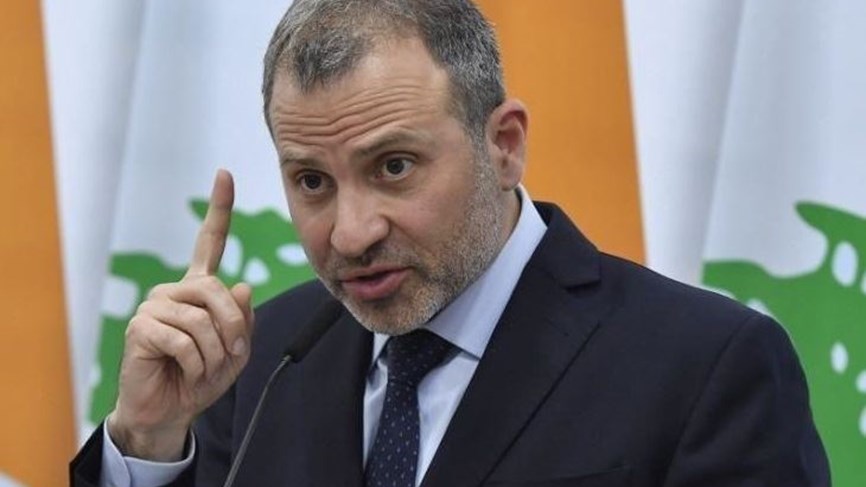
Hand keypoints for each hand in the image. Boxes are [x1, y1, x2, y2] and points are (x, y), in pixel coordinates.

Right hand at [107, 170, 254, 460]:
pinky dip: (195, 363)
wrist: (169, 410)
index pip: (210, 242)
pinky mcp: (141, 327)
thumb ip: (243, 320)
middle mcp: (174, 290)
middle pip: (217, 290)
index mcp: (198, 289)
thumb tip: (243, 287)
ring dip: (214, 353)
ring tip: (202, 367)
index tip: (225, 175)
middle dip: (232, 327)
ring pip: (202, 320)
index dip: (219, 209)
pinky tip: (184, 371)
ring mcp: (154, 305)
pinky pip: (184, 340)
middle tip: (229, 354)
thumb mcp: (236, 350)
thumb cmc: (201, 376)